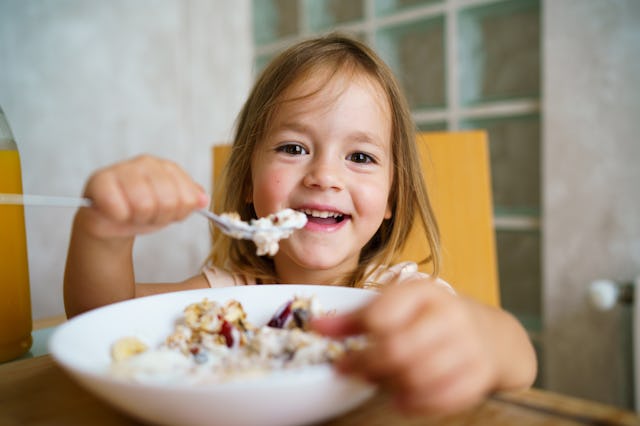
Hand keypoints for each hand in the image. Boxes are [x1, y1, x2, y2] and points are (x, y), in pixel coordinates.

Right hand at [78, 155, 208, 238]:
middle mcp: (146, 163)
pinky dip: (119, 217)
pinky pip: (118, 208)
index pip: (188, 198)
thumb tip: (203, 200)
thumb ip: (190, 200)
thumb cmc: (143, 210)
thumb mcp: (173, 207)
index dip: (178, 213)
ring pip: (144, 205)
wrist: (111, 220)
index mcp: (168, 168)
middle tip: (147, 215)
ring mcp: (123, 169)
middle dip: (158, 217)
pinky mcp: (99, 180)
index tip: (168, 213)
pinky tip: (116, 212)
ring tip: (132, 213)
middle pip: (168, 202)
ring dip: (139, 218)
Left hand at [313, 281, 498, 413]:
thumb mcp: (395, 306)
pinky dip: (420, 403)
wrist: (487, 333)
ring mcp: (469, 344)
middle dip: (369, 367)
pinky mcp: (480, 372)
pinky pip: (446, 396)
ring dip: (392, 386)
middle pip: (398, 349)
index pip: (381, 315)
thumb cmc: (430, 317)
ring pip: (419, 375)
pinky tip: (404, 400)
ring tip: (381, 383)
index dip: (355, 339)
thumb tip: (316, 326)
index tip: (341, 357)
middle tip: (354, 374)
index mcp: (423, 291)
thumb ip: (354, 318)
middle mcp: (449, 314)